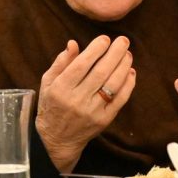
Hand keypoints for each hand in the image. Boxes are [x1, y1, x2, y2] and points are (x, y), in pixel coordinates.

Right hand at [36, 36, 136, 172]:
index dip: (95, 50)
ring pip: (113, 85)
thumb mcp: (48, 82)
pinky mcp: (104, 120)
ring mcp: (92, 111)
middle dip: (115, 54)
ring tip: (128, 54)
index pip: (81, 65)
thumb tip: (73, 43)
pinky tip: (130, 72)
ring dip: (123, 67)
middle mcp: (76, 100)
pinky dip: (127, 85)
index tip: (105, 39)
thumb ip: (60, 62)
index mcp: (61, 88)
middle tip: (123, 41)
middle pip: (100, 72)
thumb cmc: (51, 105)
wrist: (57, 138)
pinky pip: (120, 100)